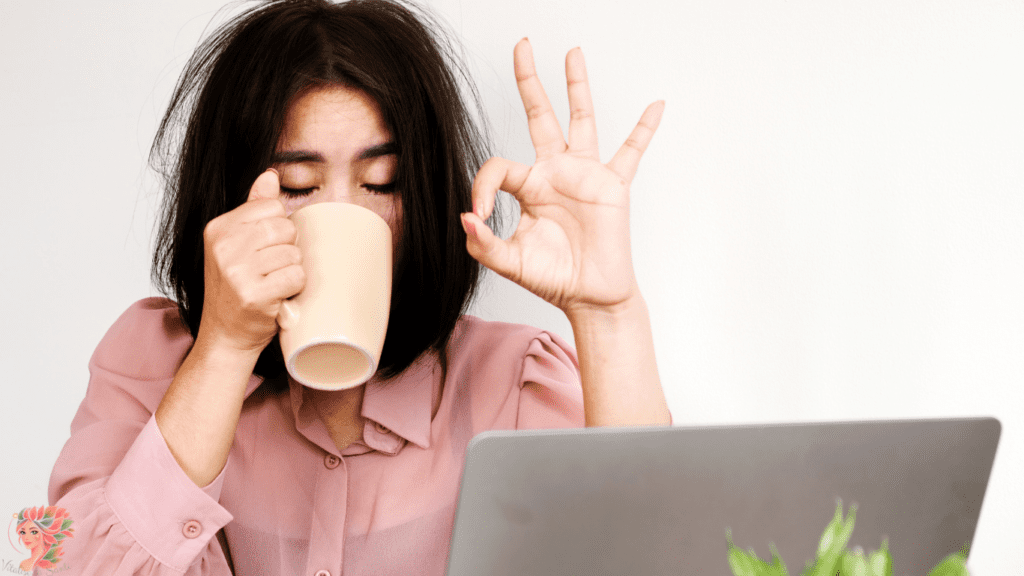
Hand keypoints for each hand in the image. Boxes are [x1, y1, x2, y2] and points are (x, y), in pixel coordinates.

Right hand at [198, 169, 304, 354]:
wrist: (225, 336)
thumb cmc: (236, 289)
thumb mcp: (236, 244)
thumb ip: (253, 208)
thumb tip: (270, 175)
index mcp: (218, 229)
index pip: (272, 206)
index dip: (279, 228)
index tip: (264, 249)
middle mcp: (224, 247)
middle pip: (285, 227)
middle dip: (287, 249)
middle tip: (270, 270)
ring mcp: (237, 271)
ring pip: (293, 253)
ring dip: (290, 271)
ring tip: (272, 284)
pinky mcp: (253, 295)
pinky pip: (296, 276)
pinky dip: (294, 288)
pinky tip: (278, 296)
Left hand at [462, 39, 663, 315]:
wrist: (589, 297)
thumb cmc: (552, 278)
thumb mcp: (508, 262)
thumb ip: (483, 243)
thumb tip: (465, 217)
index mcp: (527, 187)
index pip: (498, 165)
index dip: (481, 187)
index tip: (479, 216)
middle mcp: (555, 173)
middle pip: (539, 115)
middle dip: (529, 80)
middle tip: (523, 45)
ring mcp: (585, 175)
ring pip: (581, 120)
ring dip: (577, 87)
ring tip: (573, 53)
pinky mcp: (613, 186)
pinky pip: (631, 151)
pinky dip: (644, 129)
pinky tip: (655, 106)